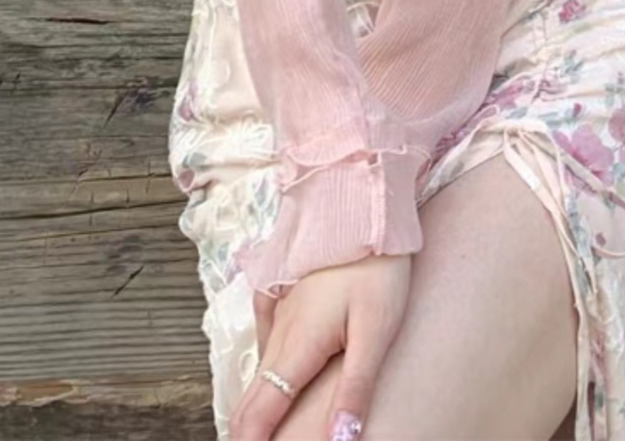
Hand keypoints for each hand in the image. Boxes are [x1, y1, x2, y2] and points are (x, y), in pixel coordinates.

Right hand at [230, 253, 412, 440]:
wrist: (366, 205)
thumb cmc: (377, 269)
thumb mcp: (375, 332)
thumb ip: (355, 389)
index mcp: (297, 345)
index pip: (259, 411)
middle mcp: (280, 330)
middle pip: (251, 395)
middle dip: (246, 428)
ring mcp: (279, 309)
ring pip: (258, 368)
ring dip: (256, 402)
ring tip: (261, 426)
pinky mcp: (285, 294)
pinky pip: (265, 340)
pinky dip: (264, 370)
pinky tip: (273, 375)